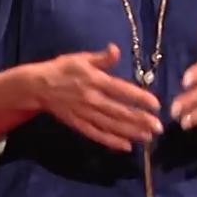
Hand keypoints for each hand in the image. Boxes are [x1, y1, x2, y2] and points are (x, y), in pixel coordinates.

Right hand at [38, 43, 162, 151]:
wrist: (38, 86)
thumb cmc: (62, 69)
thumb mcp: (81, 58)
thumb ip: (102, 58)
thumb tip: (116, 49)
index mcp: (95, 80)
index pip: (122, 90)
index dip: (139, 98)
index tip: (156, 104)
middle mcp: (92, 99)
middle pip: (120, 112)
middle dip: (141, 120)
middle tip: (158, 127)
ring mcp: (85, 114)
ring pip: (112, 125)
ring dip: (131, 132)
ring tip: (148, 137)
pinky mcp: (79, 124)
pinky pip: (97, 134)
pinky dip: (112, 141)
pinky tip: (126, 146)